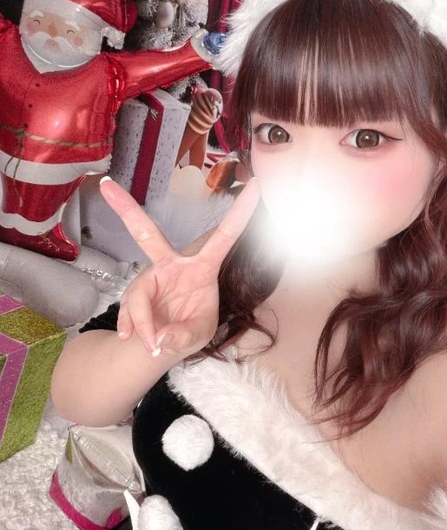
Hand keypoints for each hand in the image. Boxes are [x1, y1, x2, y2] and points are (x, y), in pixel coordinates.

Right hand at [100, 177, 259, 357]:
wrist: (167, 343)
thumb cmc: (191, 327)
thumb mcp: (198, 334)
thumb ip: (183, 334)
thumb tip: (160, 338)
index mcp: (202, 267)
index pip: (225, 236)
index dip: (240, 212)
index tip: (256, 184)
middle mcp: (171, 265)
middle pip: (147, 235)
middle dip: (127, 210)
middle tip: (107, 186)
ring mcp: (149, 277)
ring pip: (137, 294)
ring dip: (142, 322)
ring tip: (153, 345)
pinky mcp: (133, 292)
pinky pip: (127, 309)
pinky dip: (130, 326)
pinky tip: (129, 336)